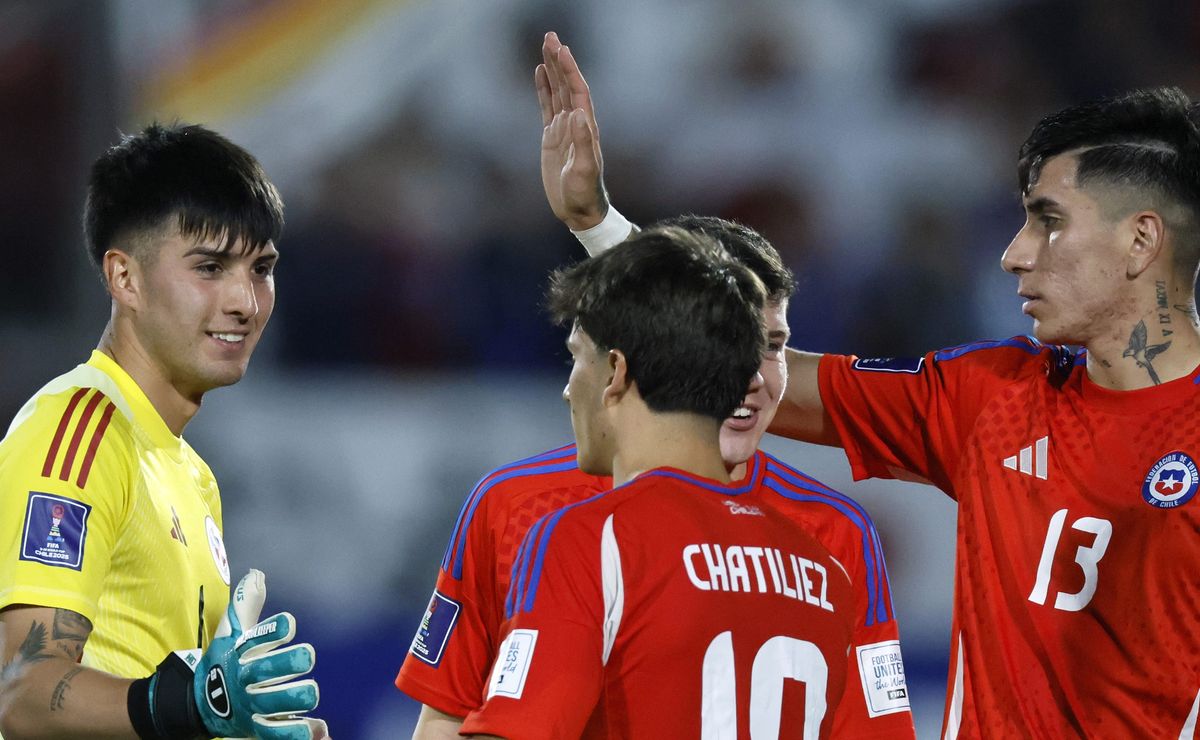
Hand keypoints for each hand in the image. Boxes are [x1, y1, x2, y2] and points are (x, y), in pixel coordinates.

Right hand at [193, 570, 324, 739]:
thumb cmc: (224, 660)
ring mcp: (251, 705)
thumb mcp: (231, 632)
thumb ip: (246, 605)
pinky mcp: (258, 729)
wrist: (199, 704)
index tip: (290, 623)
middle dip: (287, 663)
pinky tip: (320, 729)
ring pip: (273, 704)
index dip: (273, 631)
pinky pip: (278, 733)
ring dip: (293, 699)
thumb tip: (257, 574)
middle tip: (307, 656)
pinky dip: (299, 732)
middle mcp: (245, 679)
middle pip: (265, 671)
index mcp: (240, 653)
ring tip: (311, 692)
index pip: (256, 638)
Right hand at [536, 31, 608, 230]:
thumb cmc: (584, 194)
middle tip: (550, 36)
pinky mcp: (552, 137)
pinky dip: (544, 88)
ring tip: (546, 46)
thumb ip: (583, 143)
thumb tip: (578, 115)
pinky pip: (546, 106)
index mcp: (585, 128)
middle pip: (566, 85)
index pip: (577, 92)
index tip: (561, 50)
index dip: (570, 71)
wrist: (580, 211)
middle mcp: (576, 123)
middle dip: (560, 61)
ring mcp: (563, 128)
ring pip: (556, 92)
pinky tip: (540, 73)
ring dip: (552, 69)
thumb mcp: (584, 171)